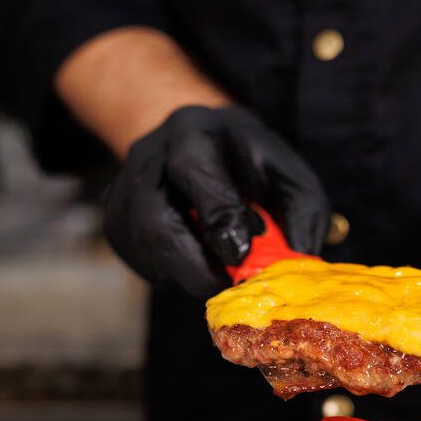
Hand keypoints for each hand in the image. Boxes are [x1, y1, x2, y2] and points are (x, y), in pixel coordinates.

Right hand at [104, 105, 329, 295]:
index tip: (241, 256)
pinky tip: (199, 265)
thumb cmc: (253, 167)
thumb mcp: (289, 175)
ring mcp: (122, 192)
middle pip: (155, 223)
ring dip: (188, 275)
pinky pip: (142, 263)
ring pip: (146, 250)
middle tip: (230, 288)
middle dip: (196, 266)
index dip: (217, 217)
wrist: (203, 150)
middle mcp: (147, 158)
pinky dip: (176, 276)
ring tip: (220, 274)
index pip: (195, 171)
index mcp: (194, 131)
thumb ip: (304, 214)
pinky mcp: (116, 225)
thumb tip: (299, 262)